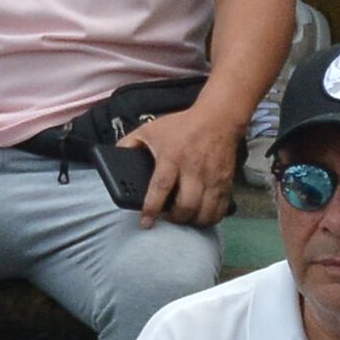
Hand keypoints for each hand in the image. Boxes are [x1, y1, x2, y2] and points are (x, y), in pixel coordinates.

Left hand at [118, 97, 246, 224]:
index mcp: (172, 157)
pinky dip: (211, 218)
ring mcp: (213, 177)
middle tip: (167, 218)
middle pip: (186, 205)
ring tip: (183, 219)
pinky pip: (221, 209)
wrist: (219, 117)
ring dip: (193, 221)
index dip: (152, 208)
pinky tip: (201, 216)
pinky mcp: (226, 181)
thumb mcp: (150, 129)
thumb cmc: (181, 125)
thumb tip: (113, 158)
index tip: (146, 222)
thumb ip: (129, 143)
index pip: (161, 187)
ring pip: (205, 211)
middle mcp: (194, 169)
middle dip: (175, 218)